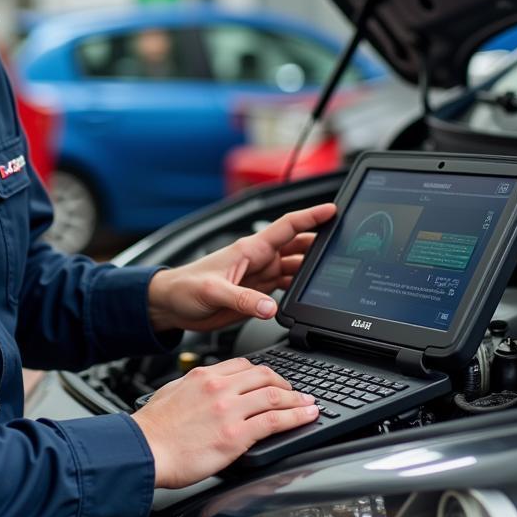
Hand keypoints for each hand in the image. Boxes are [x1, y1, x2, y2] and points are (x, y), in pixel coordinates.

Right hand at [130, 358, 319, 487]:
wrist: (143, 450)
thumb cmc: (152, 429)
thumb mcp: (172, 392)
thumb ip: (194, 388)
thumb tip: (205, 391)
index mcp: (203, 375)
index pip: (243, 366)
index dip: (263, 373)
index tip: (271, 381)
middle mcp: (219, 387)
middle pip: (264, 377)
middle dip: (285, 384)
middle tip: (295, 392)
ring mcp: (229, 410)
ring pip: (275, 397)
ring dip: (298, 400)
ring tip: (310, 404)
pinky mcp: (235, 435)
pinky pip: (275, 421)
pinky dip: (297, 417)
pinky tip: (307, 417)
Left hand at [147, 202, 335, 332]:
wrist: (170, 305)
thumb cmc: (184, 288)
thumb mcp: (213, 291)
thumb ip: (243, 299)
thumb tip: (270, 307)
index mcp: (250, 249)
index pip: (287, 227)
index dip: (310, 216)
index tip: (332, 210)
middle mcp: (259, 260)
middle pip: (298, 247)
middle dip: (320, 244)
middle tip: (346, 244)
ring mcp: (260, 276)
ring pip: (295, 268)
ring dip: (313, 270)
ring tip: (335, 272)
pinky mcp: (257, 294)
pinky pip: (286, 289)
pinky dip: (301, 291)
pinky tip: (311, 296)